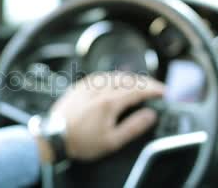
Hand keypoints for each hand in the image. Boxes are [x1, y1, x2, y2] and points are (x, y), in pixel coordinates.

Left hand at [47, 72, 163, 160]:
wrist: (52, 138)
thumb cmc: (81, 142)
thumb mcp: (111, 141)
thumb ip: (133, 127)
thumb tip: (150, 115)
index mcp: (109, 102)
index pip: (138, 89)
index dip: (153, 89)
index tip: (164, 92)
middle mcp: (99, 89)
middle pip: (128, 79)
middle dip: (145, 82)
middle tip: (156, 88)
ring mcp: (88, 85)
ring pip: (115, 75)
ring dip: (131, 78)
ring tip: (140, 84)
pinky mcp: (79, 86)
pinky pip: (101, 76)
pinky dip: (114, 77)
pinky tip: (117, 81)